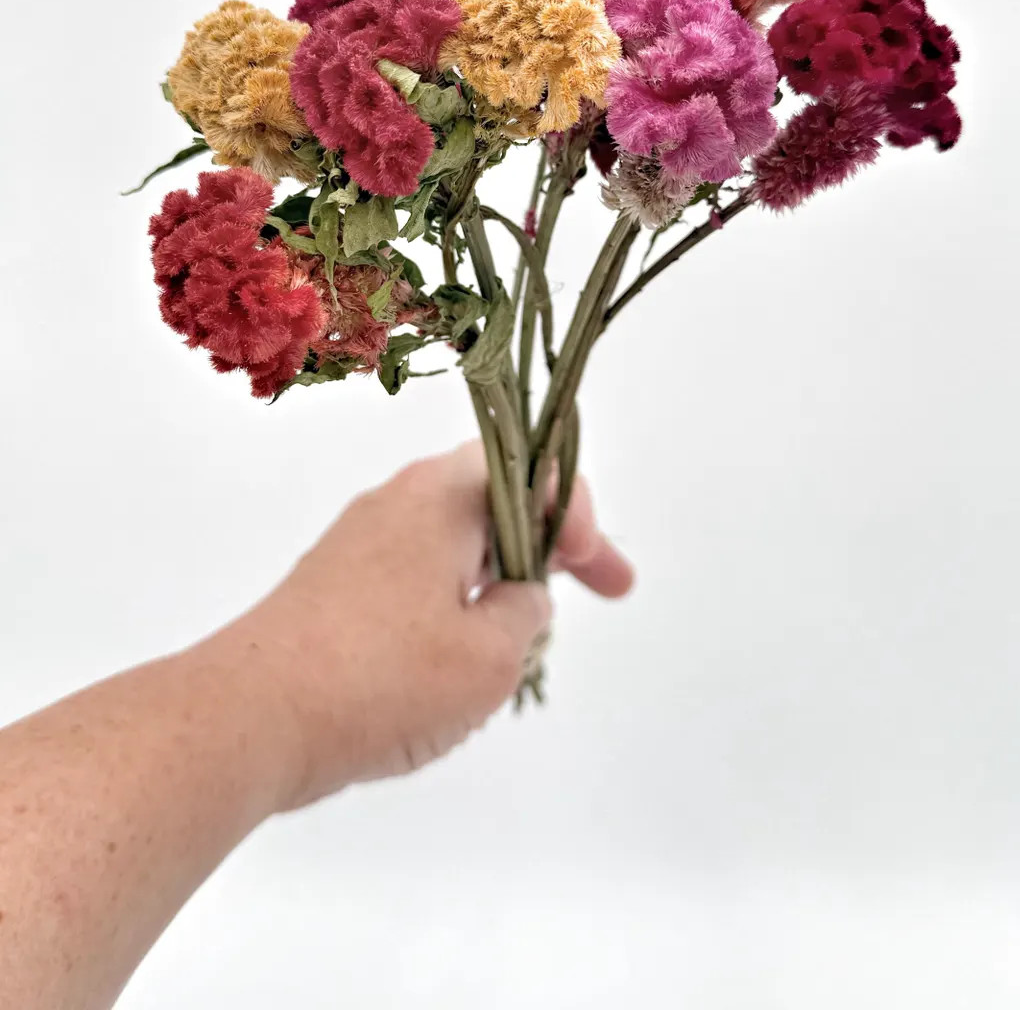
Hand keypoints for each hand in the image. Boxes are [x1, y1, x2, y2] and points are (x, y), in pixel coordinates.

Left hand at [225, 442, 633, 806]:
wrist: (246, 718)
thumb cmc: (380, 679)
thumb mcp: (489, 657)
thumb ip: (526, 615)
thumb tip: (519, 597)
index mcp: (441, 496)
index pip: (529, 467)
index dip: (579, 513)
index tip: (598, 572)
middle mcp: (397, 503)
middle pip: (495, 500)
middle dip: (553, 544)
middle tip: (606, 589)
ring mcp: (358, 546)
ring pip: (453, 545)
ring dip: (501, 581)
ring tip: (526, 645)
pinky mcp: (331, 590)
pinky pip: (414, 581)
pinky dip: (454, 608)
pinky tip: (457, 668)